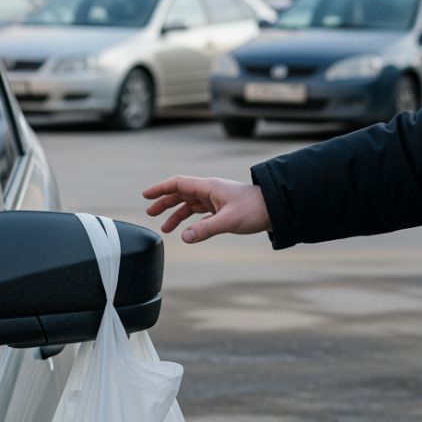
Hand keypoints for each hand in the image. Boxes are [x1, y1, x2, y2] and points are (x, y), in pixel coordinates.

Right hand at [142, 175, 270, 243]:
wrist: (275, 209)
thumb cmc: (254, 210)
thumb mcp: (228, 221)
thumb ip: (205, 229)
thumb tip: (184, 238)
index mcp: (209, 187)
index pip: (178, 184)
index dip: (160, 189)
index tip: (146, 195)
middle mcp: (210, 191)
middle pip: (181, 193)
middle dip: (164, 203)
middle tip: (150, 214)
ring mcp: (216, 199)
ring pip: (190, 204)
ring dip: (176, 214)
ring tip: (165, 228)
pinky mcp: (222, 208)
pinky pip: (200, 212)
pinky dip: (191, 220)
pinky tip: (187, 230)